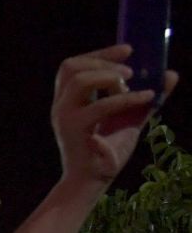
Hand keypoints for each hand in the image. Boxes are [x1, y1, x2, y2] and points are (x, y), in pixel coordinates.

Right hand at [51, 44, 177, 185]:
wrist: (92, 182)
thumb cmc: (106, 154)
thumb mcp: (129, 120)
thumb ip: (145, 99)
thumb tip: (170, 75)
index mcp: (70, 100)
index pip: (73, 66)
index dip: (99, 53)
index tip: (128, 50)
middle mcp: (62, 105)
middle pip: (71, 67)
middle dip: (103, 60)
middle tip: (131, 69)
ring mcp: (65, 117)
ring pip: (80, 80)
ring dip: (109, 75)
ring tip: (133, 81)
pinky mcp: (75, 129)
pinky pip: (101, 106)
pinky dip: (126, 98)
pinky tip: (146, 98)